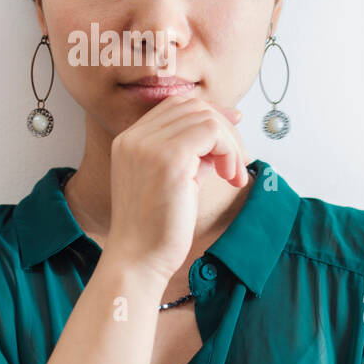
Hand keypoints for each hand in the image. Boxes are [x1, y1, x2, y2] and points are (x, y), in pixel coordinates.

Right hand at [104, 93, 248, 281]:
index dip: (208, 112)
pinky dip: (228, 150)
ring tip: (232, 174)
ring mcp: (149, 146)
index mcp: (128, 140)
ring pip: (206, 118)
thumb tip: (221, 132)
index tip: (231, 129)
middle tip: (235, 162)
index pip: (174, 104)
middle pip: (192, 106)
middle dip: (223, 128)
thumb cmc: (154, 228)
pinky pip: (212, 133)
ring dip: (229, 144)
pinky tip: (229, 175)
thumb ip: (189, 153)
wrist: (138, 259)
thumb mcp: (170, 179)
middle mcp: (134, 137)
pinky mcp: (170, 159)